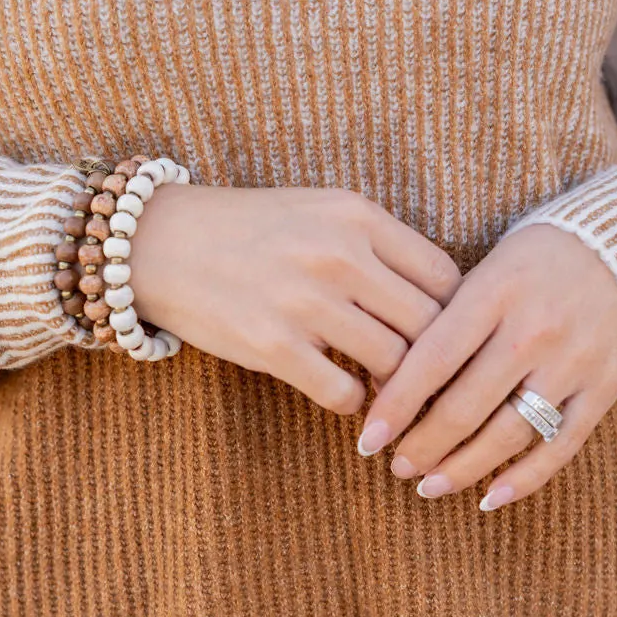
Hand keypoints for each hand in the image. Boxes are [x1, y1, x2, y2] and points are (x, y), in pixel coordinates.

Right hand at [130, 184, 460, 414]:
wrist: (160, 244)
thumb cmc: (250, 232)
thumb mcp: (321, 213)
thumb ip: (378, 248)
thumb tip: (439, 309)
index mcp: (358, 217)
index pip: (445, 278)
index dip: (456, 317)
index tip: (447, 340)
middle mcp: (339, 256)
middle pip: (428, 326)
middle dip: (436, 362)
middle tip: (433, 385)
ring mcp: (305, 303)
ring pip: (393, 364)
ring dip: (396, 389)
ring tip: (392, 397)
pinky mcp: (272, 347)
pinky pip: (342, 392)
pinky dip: (353, 403)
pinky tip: (344, 395)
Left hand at [356, 224, 616, 509]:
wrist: (616, 251)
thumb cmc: (529, 268)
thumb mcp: (481, 275)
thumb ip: (440, 325)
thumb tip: (386, 389)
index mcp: (494, 294)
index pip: (434, 360)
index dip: (397, 406)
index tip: (368, 440)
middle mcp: (535, 330)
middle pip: (467, 405)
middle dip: (424, 446)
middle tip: (396, 467)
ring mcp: (573, 361)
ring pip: (510, 433)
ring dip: (463, 468)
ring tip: (428, 486)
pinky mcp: (604, 386)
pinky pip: (561, 445)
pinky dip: (524, 478)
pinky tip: (490, 497)